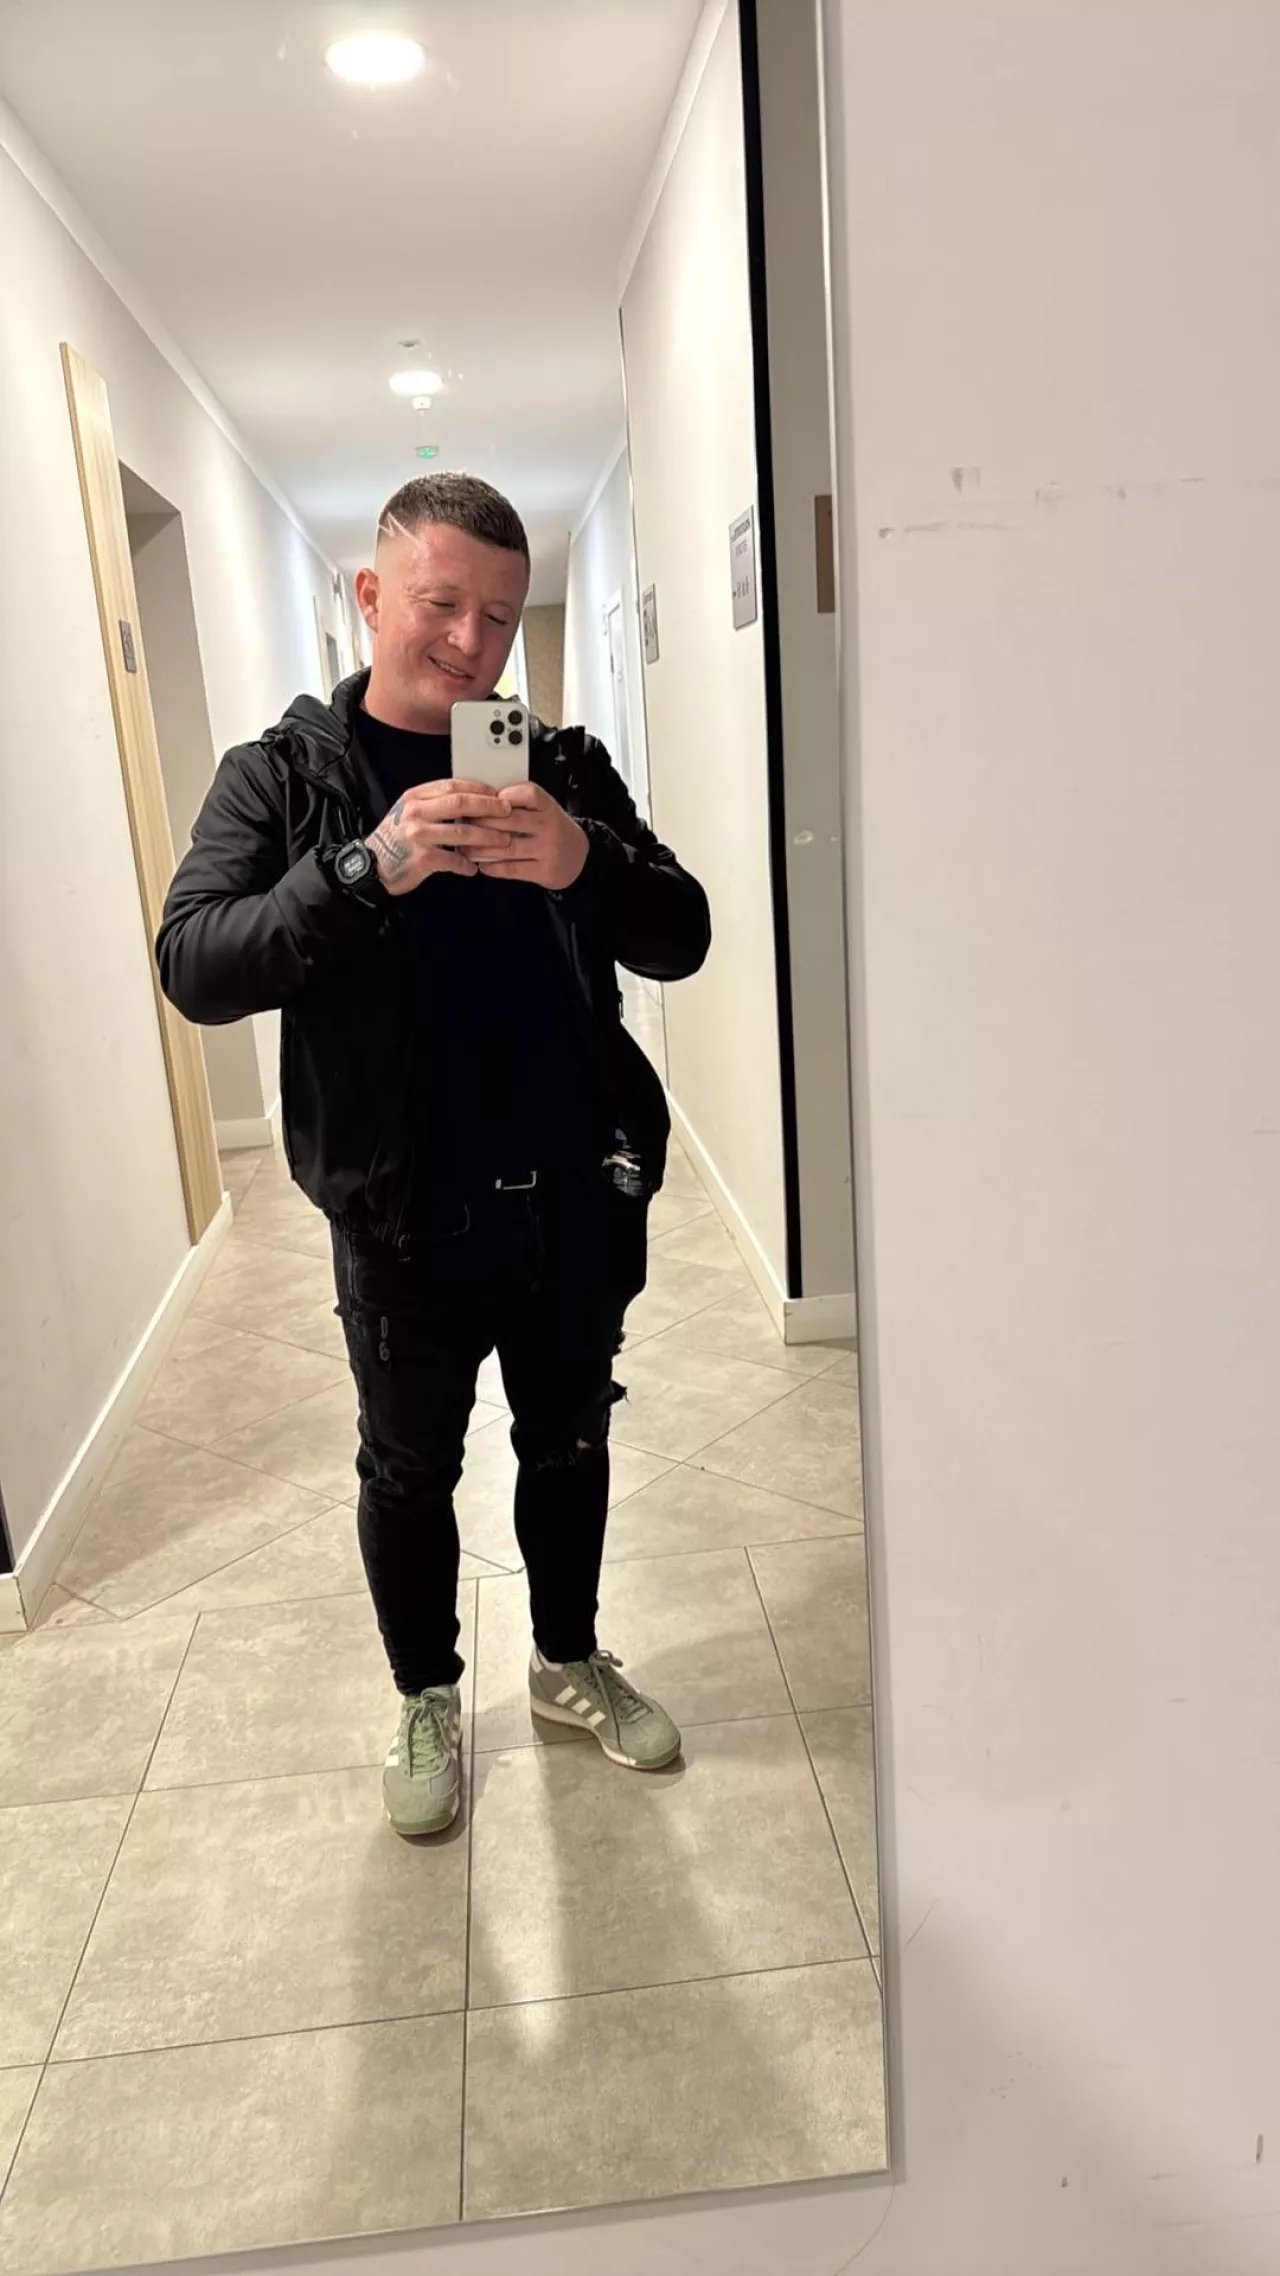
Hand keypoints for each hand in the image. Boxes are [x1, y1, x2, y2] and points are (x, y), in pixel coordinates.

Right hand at [366, 779, 513, 894]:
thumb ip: (433, 803)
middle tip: (508, 812)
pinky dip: (466, 864)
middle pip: (460, 803)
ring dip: (487, 837)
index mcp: (415, 797)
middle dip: (489, 807)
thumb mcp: (409, 812)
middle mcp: (415, 812)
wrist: (372, 866)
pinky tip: (473, 868)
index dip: (478, 789)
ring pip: (462, 832)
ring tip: (503, 841)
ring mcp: (418, 835)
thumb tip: (468, 799)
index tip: (497, 794)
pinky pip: (453, 859)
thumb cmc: (395, 840)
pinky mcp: (422, 858)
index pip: (452, 785)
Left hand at [475, 782, 588, 890]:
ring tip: (465, 848)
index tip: (483, 800)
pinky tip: (482, 865)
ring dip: (481, 848)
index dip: (503, 796)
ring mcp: (547, 849)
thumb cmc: (551, 829)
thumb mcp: (542, 810)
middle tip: (462, 824)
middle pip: (510, 821)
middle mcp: (549, 826)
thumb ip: (519, 804)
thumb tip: (480, 802)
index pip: (527, 794)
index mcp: (547, 806)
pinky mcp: (544, 871)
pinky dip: (493, 867)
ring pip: (507, 847)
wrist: (578, 856)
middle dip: (481, 822)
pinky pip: (512, 869)